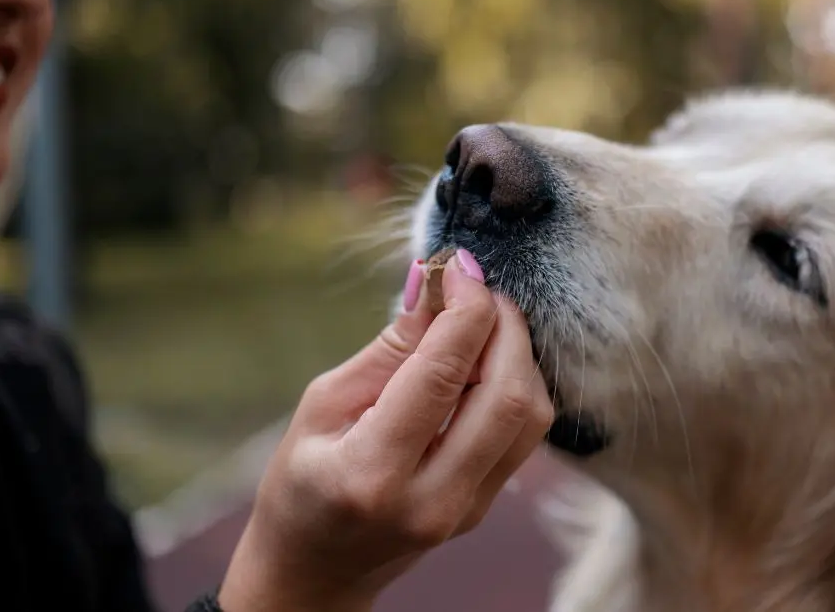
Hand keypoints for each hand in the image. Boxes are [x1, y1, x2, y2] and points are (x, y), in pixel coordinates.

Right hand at [217, 250, 554, 611]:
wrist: (313, 571)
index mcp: (371, 472)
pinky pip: (525, 436)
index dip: (464, 308)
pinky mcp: (485, 508)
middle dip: (504, 326)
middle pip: (509, 396)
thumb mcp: (323, 405)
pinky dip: (516, 385)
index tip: (461, 265)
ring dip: (518, 355)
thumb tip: (435, 281)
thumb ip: (389, 348)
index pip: (442, 375)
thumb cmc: (303, 480)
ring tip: (480, 325)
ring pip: (532, 417)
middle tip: (477, 291)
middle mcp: (430, 498)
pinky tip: (485, 363)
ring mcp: (466, 511)